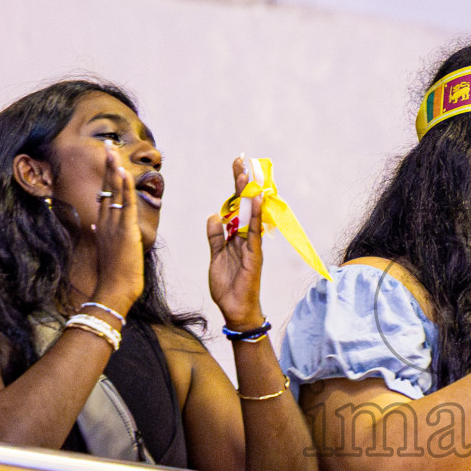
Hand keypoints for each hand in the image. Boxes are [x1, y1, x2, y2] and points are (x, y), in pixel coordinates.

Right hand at [90, 145, 144, 313]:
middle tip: (107, 145)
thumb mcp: (106, 251)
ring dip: (113, 169)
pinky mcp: (124, 230)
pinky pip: (124, 204)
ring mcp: (113, 225)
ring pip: (113, 192)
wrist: (113, 290)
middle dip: (107, 165)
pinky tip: (121, 172)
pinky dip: (124, 187)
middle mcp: (105, 222)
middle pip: (106, 188)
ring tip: (111, 149)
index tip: (108, 161)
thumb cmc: (113, 276)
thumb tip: (93, 226)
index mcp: (102, 226)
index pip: (104, 195)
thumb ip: (101, 235)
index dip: (106, 177)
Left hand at [206, 156, 265, 329]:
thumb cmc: (228, 286)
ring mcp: (251, 245)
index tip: (237, 165)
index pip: (235, 206)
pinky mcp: (254, 255)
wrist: (236, 310)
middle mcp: (245, 237)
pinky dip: (255, 215)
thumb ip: (215, 237)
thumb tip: (214, 216)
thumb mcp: (216, 257)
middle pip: (243, 205)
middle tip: (241, 160)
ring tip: (248, 173)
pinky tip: (256, 200)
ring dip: (248, 193)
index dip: (235, 187)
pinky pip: (254, 231)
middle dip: (242, 182)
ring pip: (250, 214)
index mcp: (235, 236)